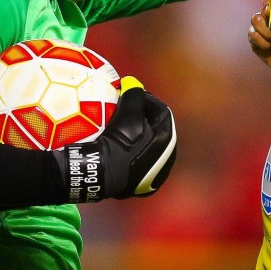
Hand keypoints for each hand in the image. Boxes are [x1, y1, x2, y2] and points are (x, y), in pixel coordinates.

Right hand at [56, 82, 176, 202]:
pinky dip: (134, 153)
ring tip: (122, 129)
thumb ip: (134, 95)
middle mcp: (167, 159)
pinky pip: (140, 162)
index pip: (162, 112)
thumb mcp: (127, 113)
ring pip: (149, 148)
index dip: (147, 100)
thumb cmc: (117, 140)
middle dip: (143, 119)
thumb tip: (133, 83)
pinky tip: (121, 149)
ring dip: (139, 136)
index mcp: (168, 140)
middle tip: (127, 111)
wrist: (102, 172)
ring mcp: (156, 175)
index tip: (131, 95)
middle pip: (156, 130)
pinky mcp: (144, 186)